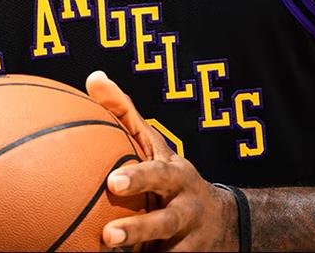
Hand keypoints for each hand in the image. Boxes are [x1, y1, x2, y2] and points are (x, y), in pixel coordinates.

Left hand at [86, 71, 237, 250]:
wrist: (221, 221)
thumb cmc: (169, 176)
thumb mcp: (153, 147)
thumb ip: (124, 114)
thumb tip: (93, 77)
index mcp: (175, 175)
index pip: (158, 172)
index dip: (138, 177)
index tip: (113, 183)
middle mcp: (186, 207)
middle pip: (167, 219)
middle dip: (140, 228)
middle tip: (109, 236)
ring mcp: (188, 239)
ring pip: (168, 250)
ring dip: (141, 251)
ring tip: (111, 251)